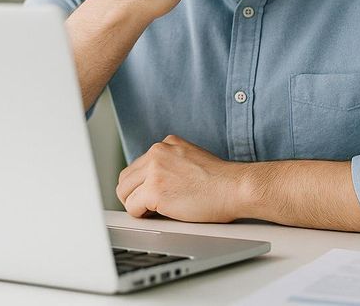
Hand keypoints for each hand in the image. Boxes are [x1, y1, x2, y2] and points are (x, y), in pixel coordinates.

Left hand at [116, 134, 246, 222]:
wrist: (235, 187)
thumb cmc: (220, 180)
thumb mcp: (191, 158)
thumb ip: (171, 163)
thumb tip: (155, 182)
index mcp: (166, 144)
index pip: (138, 164)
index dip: (142, 183)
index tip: (150, 194)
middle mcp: (157, 152)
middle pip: (126, 177)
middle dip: (133, 193)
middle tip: (146, 207)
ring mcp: (154, 171)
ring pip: (124, 191)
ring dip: (135, 204)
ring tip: (152, 212)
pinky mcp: (154, 190)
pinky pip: (132, 207)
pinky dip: (141, 215)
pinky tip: (157, 215)